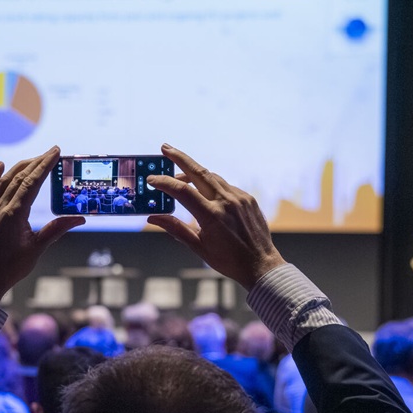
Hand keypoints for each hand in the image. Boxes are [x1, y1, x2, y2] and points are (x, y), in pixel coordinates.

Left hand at [0, 147, 83, 302]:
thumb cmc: (11, 268)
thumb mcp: (37, 248)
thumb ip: (56, 230)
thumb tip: (79, 218)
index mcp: (14, 214)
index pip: (31, 182)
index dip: (44, 165)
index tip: (55, 152)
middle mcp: (1, 208)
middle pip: (19, 177)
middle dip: (36, 162)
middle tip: (52, 151)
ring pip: (5, 181)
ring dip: (21, 166)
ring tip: (35, 158)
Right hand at [146, 144, 285, 289]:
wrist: (261, 265)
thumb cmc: (228, 260)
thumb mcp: (199, 247)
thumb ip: (176, 229)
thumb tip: (152, 218)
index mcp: (212, 216)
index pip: (183, 191)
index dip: (164, 183)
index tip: (151, 180)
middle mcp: (226, 202)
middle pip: (198, 171)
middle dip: (179, 158)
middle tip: (165, 147)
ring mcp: (239, 198)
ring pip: (212, 177)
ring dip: (194, 173)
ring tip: (179, 177)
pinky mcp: (248, 199)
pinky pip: (225, 186)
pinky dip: (211, 185)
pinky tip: (204, 193)